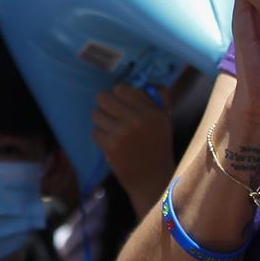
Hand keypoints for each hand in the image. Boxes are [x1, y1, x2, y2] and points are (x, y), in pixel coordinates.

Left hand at [91, 83, 174, 209]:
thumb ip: (159, 98)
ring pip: (96, 114)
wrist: (152, 178)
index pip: (121, 88)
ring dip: (101, 121)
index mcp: (151, 111)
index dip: (118, 95)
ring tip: (112, 129)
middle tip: (111, 113)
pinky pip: (95, 131)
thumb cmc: (157, 145)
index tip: (121, 103)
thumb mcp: (164, 119)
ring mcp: (122, 133)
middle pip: (103, 97)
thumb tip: (146, 82)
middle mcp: (137, 120)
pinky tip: (112, 143)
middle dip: (105, 105)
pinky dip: (101, 136)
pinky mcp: (111, 147)